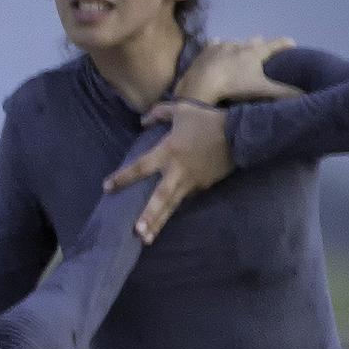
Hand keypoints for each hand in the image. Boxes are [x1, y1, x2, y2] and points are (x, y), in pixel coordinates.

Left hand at [106, 101, 232, 242]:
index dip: (123, 177)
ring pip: (172, 204)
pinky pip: (185, 197)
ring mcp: (192, 181)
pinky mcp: (204, 185)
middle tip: (135, 232)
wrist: (243, 133)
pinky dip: (173, 208)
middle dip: (148, 215)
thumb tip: (142, 121)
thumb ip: (159, 113)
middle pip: (161, 196)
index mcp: (169, 151)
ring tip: (145, 240)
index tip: (106, 187)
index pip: (141, 167)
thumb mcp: (182, 109)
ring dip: (159, 222)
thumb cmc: (209, 120)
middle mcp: (178, 170)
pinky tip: (161, 221)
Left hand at [171, 34, 296, 106]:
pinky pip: (213, 43)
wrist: (200, 85)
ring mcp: (221, 45)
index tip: (291, 44)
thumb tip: (305, 95)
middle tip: (261, 54)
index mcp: (256, 51)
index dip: (285, 44)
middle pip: (255, 41)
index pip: (276, 43)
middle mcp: (240, 44)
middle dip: (260, 45)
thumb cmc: (234, 87)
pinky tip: (216, 50)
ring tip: (239, 55)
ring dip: (238, 46)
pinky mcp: (204, 51)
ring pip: (235, 41)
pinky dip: (217, 46)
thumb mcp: (262, 90)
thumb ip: (284, 93)